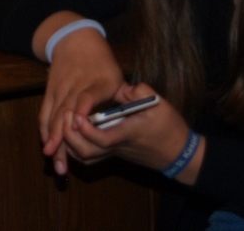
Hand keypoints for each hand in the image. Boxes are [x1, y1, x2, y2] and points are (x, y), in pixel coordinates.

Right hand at [38, 24, 124, 174]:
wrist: (75, 40)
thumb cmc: (101, 62)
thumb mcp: (116, 75)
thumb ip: (125, 98)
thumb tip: (134, 119)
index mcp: (97, 82)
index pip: (88, 95)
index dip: (82, 109)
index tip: (78, 124)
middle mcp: (76, 86)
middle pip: (66, 112)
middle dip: (64, 138)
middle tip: (64, 164)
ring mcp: (61, 89)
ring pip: (53, 117)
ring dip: (53, 140)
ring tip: (54, 161)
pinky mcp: (50, 92)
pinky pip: (44, 113)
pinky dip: (45, 130)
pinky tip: (47, 147)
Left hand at [58, 82, 205, 183]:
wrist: (178, 153)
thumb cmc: (169, 127)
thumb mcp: (160, 104)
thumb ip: (140, 92)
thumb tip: (124, 87)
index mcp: (128, 133)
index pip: (102, 139)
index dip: (86, 130)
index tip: (76, 115)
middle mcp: (118, 146)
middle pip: (86, 152)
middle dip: (70, 137)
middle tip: (65, 115)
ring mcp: (115, 153)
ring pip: (85, 157)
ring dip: (70, 142)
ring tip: (65, 121)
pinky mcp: (114, 154)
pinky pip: (90, 157)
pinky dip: (76, 147)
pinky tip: (74, 130)